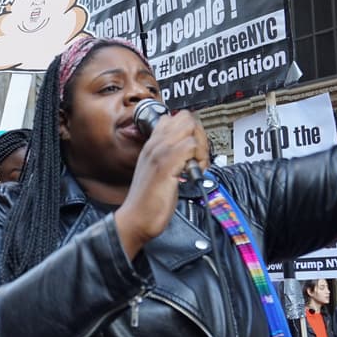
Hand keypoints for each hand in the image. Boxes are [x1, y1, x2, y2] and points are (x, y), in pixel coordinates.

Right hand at [114, 110, 208, 258]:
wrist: (136, 219)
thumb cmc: (148, 200)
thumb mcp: (159, 171)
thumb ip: (170, 156)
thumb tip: (186, 148)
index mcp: (152, 144)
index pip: (175, 117)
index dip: (191, 130)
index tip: (194, 150)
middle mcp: (155, 144)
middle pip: (186, 118)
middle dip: (199, 135)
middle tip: (198, 157)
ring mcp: (159, 153)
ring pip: (190, 129)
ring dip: (200, 147)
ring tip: (196, 166)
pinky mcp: (166, 165)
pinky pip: (190, 147)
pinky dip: (198, 159)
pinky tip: (193, 173)